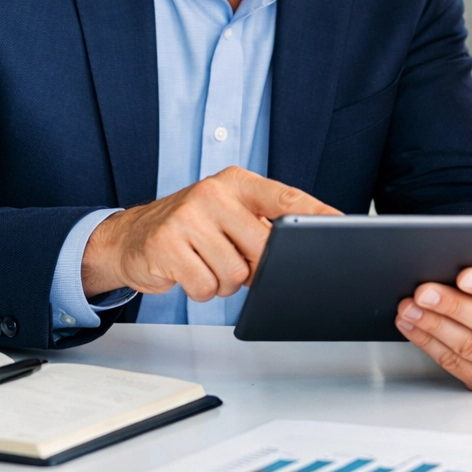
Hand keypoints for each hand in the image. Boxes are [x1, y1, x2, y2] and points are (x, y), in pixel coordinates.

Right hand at [82, 166, 339, 300]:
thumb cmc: (191, 227)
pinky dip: (202, 289)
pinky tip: (188, 271)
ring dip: (224, 281)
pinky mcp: (166, 245)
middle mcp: (213, 193)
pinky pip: (206, 286)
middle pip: (264, 247)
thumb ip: (262, 224)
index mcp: (236, 182)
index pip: (286, 198)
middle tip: (235, 260)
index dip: (315, 214)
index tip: (340, 225)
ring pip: (236, 273)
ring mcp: (188, 217)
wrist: (130, 236)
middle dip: (257, 267)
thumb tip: (304, 251)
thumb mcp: (227, 213)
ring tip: (206, 263)